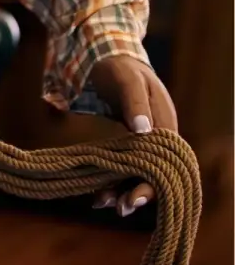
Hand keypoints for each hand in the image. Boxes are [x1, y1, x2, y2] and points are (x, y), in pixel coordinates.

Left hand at [87, 54, 177, 217]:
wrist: (109, 58)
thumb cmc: (121, 67)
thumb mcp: (128, 80)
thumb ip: (135, 103)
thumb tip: (143, 130)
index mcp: (165, 124)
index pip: (165, 164)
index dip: (152, 184)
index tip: (134, 197)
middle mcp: (157, 138)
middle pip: (154, 174)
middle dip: (137, 193)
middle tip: (119, 207)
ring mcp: (143, 142)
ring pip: (137, 173)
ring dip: (122, 189)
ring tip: (102, 202)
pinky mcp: (128, 143)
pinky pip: (124, 165)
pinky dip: (113, 179)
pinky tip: (98, 192)